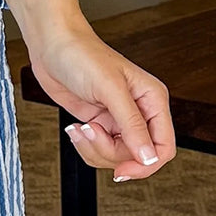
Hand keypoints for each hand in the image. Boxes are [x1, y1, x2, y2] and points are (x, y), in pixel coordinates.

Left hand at [26, 21, 175, 181]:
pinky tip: (75, 128)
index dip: (146, 165)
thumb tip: (149, 157)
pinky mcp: (99, 122)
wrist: (52, 45)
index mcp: (152, 100)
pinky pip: (98, 149)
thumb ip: (132, 124)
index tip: (122, 171)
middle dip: (109, 151)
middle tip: (91, 131)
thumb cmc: (81, 54)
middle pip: (136, 156)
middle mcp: (139, 112)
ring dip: (94, 148)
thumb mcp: (110, 89)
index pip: (163, 147)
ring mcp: (118, 119)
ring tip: (80, 128)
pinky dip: (85, 145)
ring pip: (116, 156)